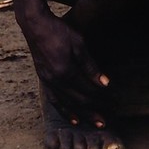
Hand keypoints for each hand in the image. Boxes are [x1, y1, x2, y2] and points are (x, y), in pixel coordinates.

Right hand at [21, 9, 111, 123]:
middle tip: (105, 120)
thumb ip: (91, 66)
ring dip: (82, 114)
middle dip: (93, 110)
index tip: (112, 102)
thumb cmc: (59, 31)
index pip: (87, 90)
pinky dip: (64, 111)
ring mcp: (47, 81)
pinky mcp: (43, 80)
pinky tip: (74, 118)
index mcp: (65, 71)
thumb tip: (105, 83)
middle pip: (78, 101)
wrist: (36, 26)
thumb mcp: (79, 44)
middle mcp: (55, 80)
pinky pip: (54, 100)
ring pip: (66, 104)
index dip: (101, 98)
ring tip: (94, 123)